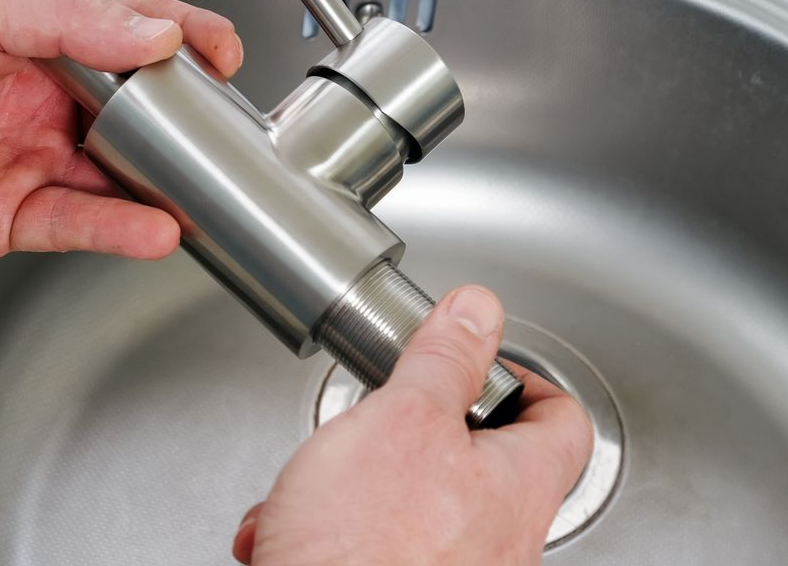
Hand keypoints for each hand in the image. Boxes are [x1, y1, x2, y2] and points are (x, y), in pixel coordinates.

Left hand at [0, 0, 241, 267]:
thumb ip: (69, 18)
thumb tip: (149, 36)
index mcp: (31, 39)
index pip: (125, 35)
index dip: (178, 41)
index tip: (220, 52)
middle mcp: (32, 100)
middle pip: (129, 113)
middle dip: (179, 123)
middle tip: (219, 132)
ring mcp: (19, 160)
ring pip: (110, 176)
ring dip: (158, 185)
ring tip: (202, 192)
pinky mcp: (0, 218)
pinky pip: (74, 224)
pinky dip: (117, 228)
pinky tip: (150, 226)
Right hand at [232, 286, 592, 565]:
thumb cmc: (359, 550)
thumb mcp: (403, 418)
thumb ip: (445, 360)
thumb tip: (480, 311)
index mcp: (516, 492)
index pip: (562, 420)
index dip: (523, 377)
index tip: (478, 360)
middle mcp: (500, 545)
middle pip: (479, 458)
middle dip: (408, 427)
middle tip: (379, 414)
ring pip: (414, 501)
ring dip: (353, 478)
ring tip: (316, 480)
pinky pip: (377, 544)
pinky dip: (332, 525)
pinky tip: (291, 525)